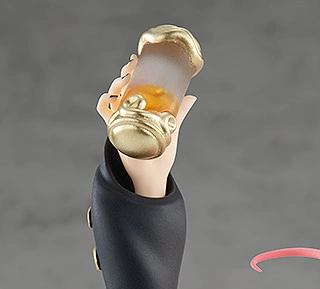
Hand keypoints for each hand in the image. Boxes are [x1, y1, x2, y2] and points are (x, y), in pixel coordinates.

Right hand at [96, 55, 195, 196]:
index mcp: (142, 107)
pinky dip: (105, 103)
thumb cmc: (161, 152)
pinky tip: (111, 98)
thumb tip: (192, 95)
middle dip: (125, 73)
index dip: (133, 70)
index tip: (137, 60)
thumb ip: (180, 112)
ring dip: (116, 84)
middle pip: (122, 86)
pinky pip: (105, 113)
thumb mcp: (172, 129)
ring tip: (125, 81)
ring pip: (113, 95)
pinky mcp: (116, 131)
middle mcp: (129, 111)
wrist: (153, 175)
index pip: (134, 83)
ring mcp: (121, 120)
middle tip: (132, 68)